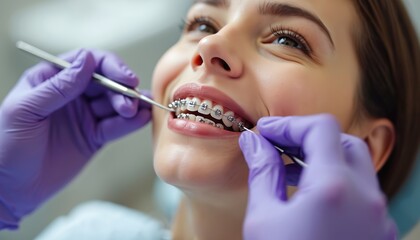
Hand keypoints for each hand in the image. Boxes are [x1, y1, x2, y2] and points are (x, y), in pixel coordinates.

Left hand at [0, 50, 151, 228]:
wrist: (12, 188)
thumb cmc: (7, 146)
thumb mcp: (26, 110)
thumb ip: (58, 86)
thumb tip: (87, 59)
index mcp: (51, 79)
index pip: (87, 63)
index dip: (110, 67)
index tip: (125, 78)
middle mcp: (71, 94)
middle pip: (107, 82)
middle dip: (122, 90)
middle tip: (129, 103)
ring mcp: (85, 115)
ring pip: (115, 103)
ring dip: (130, 105)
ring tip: (138, 111)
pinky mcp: (94, 137)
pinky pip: (116, 126)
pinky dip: (131, 123)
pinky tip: (142, 119)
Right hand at [239, 114, 396, 239]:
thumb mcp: (264, 219)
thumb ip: (262, 172)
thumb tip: (252, 142)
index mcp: (336, 187)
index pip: (320, 129)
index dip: (288, 124)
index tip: (264, 132)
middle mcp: (366, 197)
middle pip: (342, 142)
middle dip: (306, 137)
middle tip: (275, 145)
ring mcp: (377, 216)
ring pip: (355, 166)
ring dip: (321, 158)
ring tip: (286, 168)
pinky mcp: (377, 232)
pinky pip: (360, 192)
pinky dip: (335, 181)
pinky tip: (308, 194)